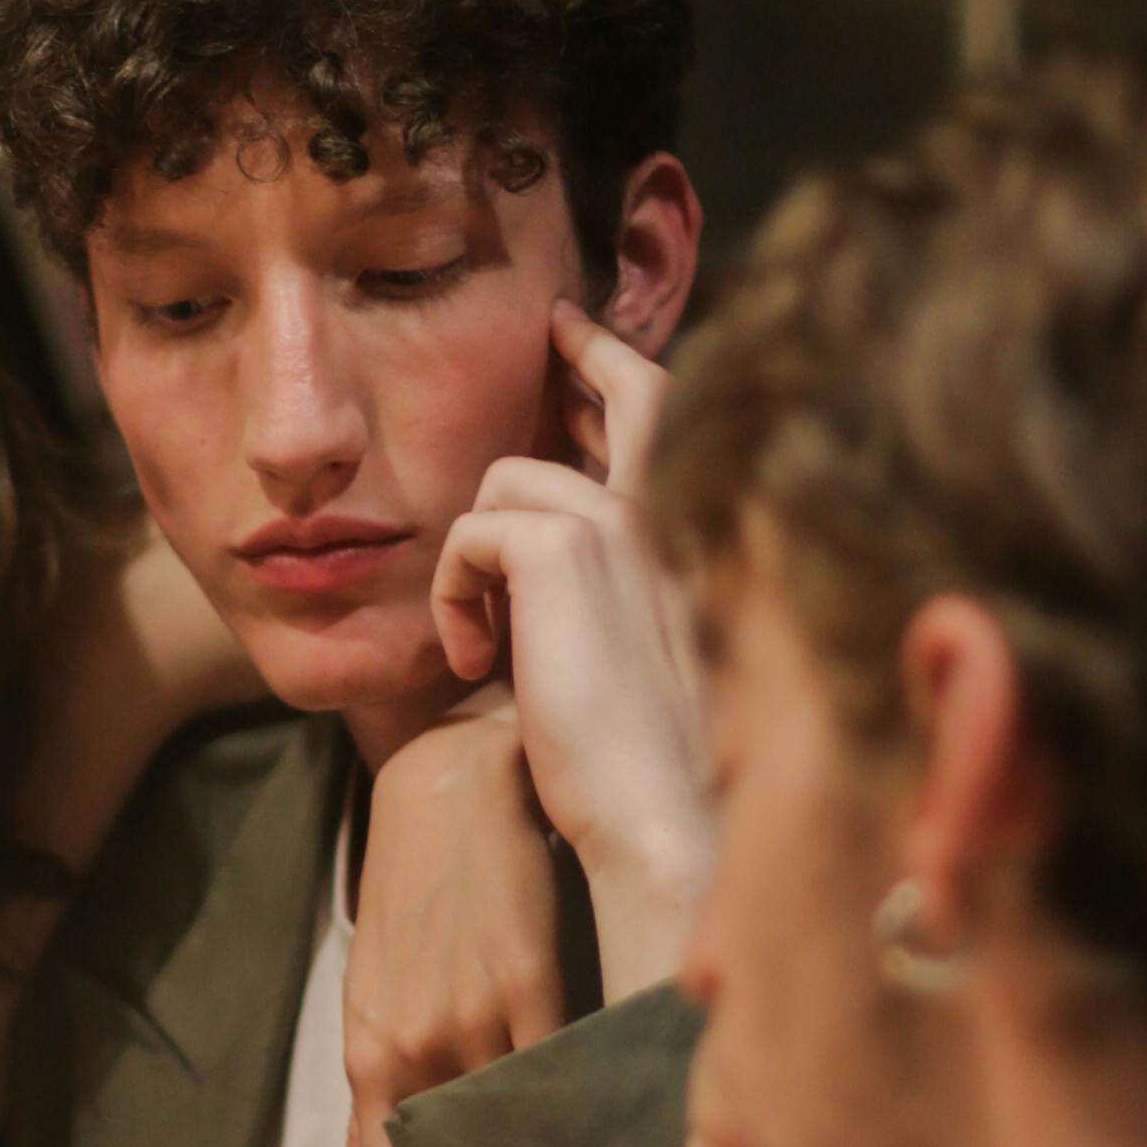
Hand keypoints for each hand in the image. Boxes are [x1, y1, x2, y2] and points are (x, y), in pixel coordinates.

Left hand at [330, 698, 568, 1146]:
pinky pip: (563, 1068)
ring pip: (515, 1132)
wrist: (448, 780)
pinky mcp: (531, 977)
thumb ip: (366, 1117)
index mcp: (374, 1060)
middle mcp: (417, 1047)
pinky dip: (583, 1111)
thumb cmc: (412, 898)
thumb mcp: (370, 1006)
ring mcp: (473, 1015)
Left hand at [428, 301, 712, 1001]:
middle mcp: (668, 517)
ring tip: (482, 646)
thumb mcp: (635, 657)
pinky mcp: (562, 551)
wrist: (661, 815)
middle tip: (553, 332)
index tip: (580, 334)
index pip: (666, 418)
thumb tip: (543, 565)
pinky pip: (470, 532)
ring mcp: (620, 524)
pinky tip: (472, 662)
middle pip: (632, 385)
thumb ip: (606, 593)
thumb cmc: (645, 766)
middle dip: (586, 350)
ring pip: (508, 478)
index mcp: (693, 540)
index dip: (622, 368)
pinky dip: (453, 596)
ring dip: (472, 560)